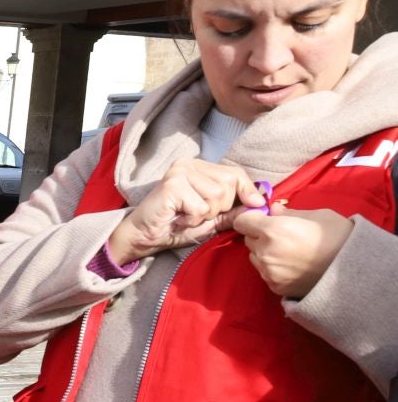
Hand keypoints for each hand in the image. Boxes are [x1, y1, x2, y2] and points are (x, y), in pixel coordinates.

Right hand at [106, 159, 263, 264]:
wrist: (142, 237)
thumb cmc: (174, 226)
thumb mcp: (210, 218)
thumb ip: (232, 210)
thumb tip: (260, 203)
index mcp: (198, 167)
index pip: (235, 173)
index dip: (248, 190)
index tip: (256, 204)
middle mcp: (189, 164)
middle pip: (229, 183)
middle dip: (220, 207)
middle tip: (197, 214)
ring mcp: (179, 172)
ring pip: (217, 196)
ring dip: (205, 214)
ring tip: (186, 216)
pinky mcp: (172, 185)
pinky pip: (200, 206)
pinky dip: (192, 219)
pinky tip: (178, 219)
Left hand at [228, 207, 353, 297]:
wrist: (355, 271)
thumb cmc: (340, 237)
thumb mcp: (317, 215)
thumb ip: (289, 213)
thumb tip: (272, 210)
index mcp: (273, 230)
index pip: (242, 222)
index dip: (251, 219)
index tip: (263, 219)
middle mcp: (265, 252)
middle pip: (248, 240)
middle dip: (260, 235)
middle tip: (282, 236)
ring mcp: (268, 272)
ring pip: (255, 257)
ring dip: (264, 252)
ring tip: (289, 252)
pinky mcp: (275, 287)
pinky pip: (265, 273)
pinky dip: (273, 268)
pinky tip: (293, 266)